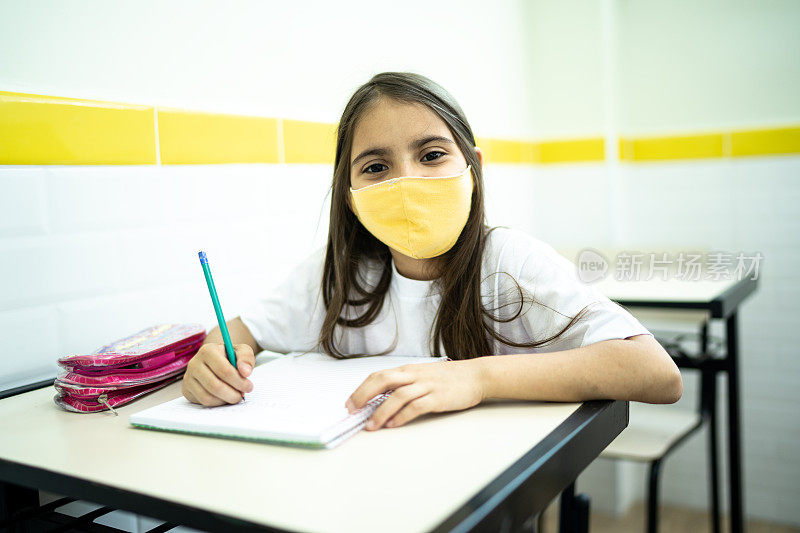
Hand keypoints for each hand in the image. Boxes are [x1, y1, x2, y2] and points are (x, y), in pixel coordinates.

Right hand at [182, 343, 254, 405]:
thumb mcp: (241, 351)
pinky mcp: (186, 389)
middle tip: (243, 395)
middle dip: (233, 393)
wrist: (215, 360)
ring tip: (235, 395)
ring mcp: (188, 377)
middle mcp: (194, 363)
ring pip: (208, 396)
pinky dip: (217, 403)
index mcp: (208, 351)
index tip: (249, 386)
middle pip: (215, 386)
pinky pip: (203, 402)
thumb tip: (246, 372)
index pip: (224, 370)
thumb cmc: (230, 356)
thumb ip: (246, 358)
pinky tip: (225, 397)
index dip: (239, 381)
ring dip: (226, 400)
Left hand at [344, 359, 484, 429]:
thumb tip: (381, 399)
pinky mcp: (437, 398)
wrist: (476, 375)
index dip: (361, 389)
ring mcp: (426, 386)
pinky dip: (402, 416)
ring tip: (371, 425)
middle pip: (383, 381)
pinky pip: (416, 406)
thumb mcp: (423, 375)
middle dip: (364, 396)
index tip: (350, 403)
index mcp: (408, 370)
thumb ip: (405, 384)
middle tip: (352, 411)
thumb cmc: (448, 377)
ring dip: (381, 411)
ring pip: (397, 396)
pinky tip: (394, 425)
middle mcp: (414, 375)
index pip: (378, 376)